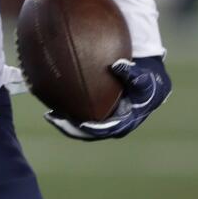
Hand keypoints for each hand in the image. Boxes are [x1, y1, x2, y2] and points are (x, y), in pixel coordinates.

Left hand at [45, 56, 170, 140]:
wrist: (147, 79)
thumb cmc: (147, 79)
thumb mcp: (145, 78)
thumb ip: (134, 74)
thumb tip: (118, 65)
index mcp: (125, 121)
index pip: (107, 129)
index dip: (94, 129)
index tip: (82, 125)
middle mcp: (113, 125)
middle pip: (89, 132)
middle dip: (72, 128)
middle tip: (55, 119)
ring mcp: (105, 121)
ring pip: (82, 126)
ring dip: (66, 122)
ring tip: (50, 115)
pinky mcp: (97, 114)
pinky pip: (80, 115)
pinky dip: (67, 112)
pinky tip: (52, 104)